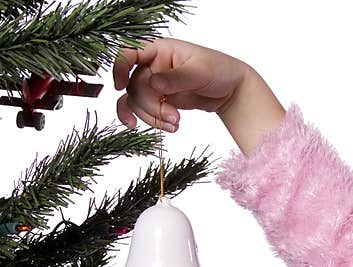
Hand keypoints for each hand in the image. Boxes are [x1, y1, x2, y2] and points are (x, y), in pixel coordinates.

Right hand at [114, 37, 250, 131]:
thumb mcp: (200, 71)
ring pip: (136, 101)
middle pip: (134, 86)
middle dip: (150, 106)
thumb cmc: (218, 70)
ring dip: (152, 117)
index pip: (128, 53)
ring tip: (175, 125)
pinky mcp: (160, 100)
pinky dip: (150, 121)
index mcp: (159, 49)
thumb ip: (176, 78)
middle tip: (175, 117)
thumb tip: (153, 84)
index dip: (119, 68)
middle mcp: (152, 65)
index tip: (121, 86)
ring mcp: (154, 84)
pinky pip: (144, 111)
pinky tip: (162, 129)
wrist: (231, 90)